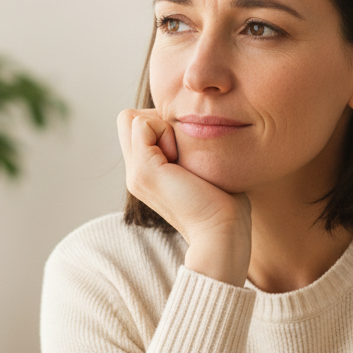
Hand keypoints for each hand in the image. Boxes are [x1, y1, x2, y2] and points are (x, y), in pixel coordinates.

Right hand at [118, 109, 251, 286]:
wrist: (221, 233)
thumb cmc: (224, 202)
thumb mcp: (201, 166)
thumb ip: (188, 147)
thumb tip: (190, 124)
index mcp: (146, 174)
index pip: (135, 125)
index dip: (160, 124)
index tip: (186, 150)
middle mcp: (134, 174)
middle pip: (128, 119)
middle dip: (157, 122)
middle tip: (182, 151)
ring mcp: (135, 174)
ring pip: (133, 119)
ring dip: (163, 127)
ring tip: (183, 159)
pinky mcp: (143, 171)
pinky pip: (142, 124)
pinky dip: (166, 132)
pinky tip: (182, 161)